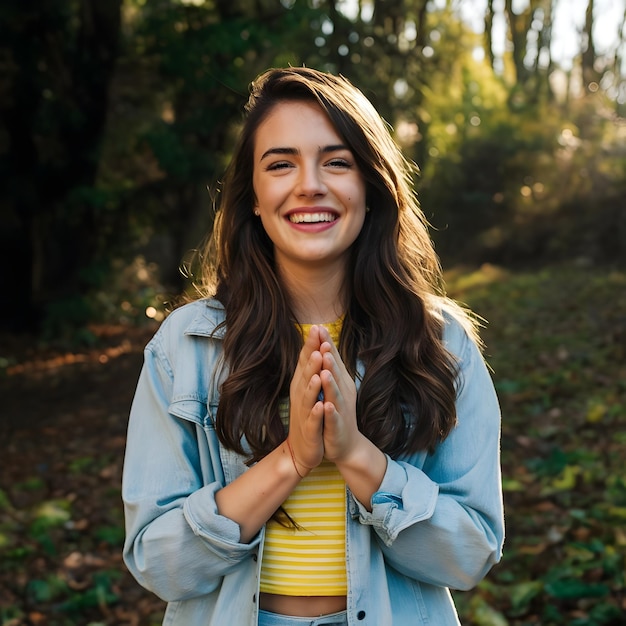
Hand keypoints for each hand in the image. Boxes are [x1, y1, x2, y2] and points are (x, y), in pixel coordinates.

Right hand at [286, 325, 324, 474]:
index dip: (311, 346)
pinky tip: (321, 405)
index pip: (306, 362)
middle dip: (311, 358)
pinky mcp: (309, 430)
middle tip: (317, 341)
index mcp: (303, 385)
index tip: (317, 327)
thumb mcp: (309, 390)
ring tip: (319, 370)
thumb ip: (310, 369)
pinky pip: (313, 420)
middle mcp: (301, 396)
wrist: (304, 449)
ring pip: (308, 396)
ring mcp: (304, 413)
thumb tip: (315, 346)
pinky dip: (317, 412)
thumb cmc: (310, 416)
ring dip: (313, 383)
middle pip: (305, 374)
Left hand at [316, 326, 359, 462]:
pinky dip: (330, 412)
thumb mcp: (332, 386)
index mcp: (339, 381)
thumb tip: (323, 343)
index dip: (326, 344)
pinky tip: (325, 405)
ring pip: (335, 394)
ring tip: (325, 371)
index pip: (332, 359)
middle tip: (324, 344)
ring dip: (330, 383)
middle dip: (330, 359)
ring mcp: (341, 409)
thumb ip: (329, 366)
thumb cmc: (336, 411)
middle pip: (335, 373)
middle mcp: (342, 392)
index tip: (318, 327)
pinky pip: (333, 418)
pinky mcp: (337, 427)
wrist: (345, 444)